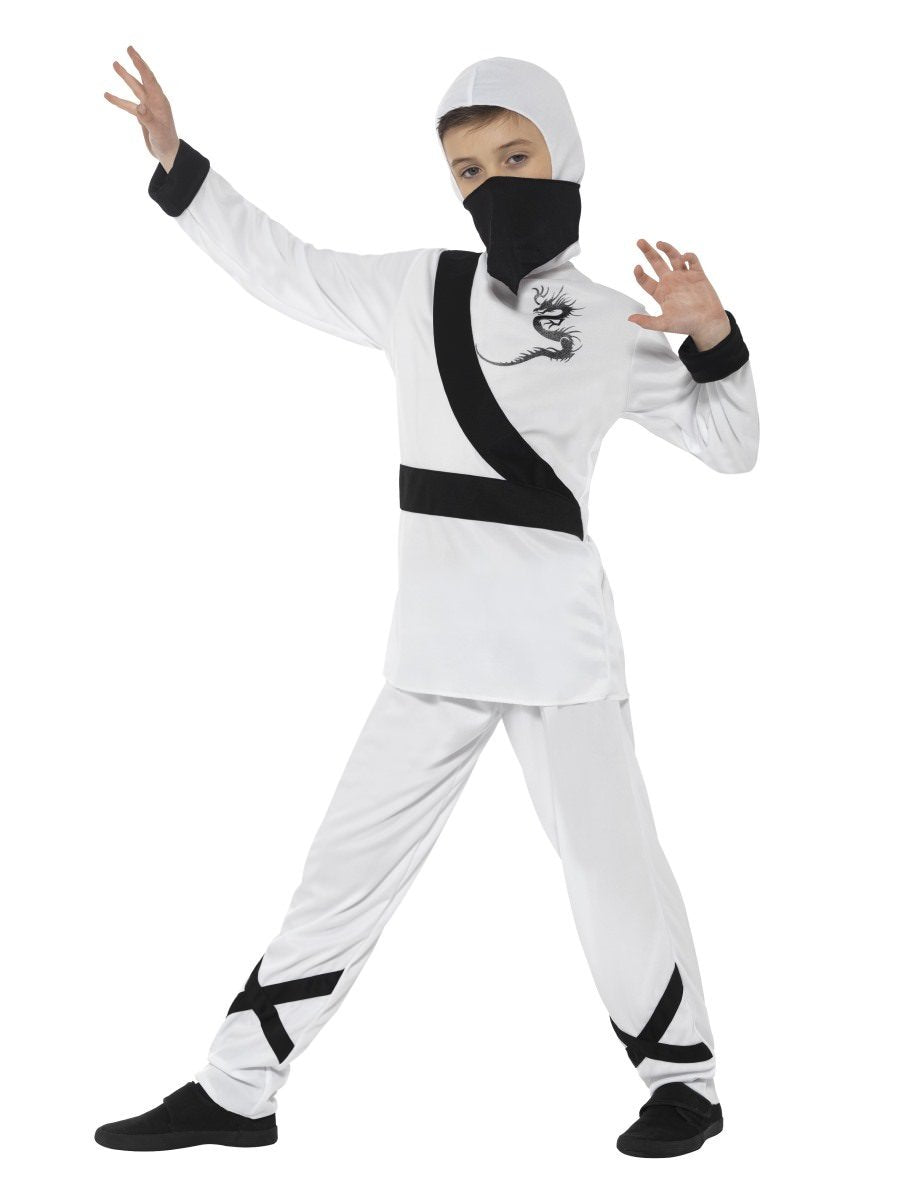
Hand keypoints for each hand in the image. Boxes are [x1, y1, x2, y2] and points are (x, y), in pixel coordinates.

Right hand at [103, 45, 179, 170]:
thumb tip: (139, 107)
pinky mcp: (142, 116)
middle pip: (142, 78)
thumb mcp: (157, 131)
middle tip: (128, 48)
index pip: (149, 78)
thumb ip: (148, 118)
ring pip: (134, 89)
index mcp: (159, 101)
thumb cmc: (165, 142)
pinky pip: (128, 105)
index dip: (140, 64)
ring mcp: (147, 107)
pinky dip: (118, 100)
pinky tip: (107, 95)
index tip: (131, 51)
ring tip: (115, 64)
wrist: (167, 153)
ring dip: (125, 77)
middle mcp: (154, 101)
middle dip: (135, 64)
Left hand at [628, 239, 730, 350]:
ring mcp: (684, 277)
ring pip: (673, 257)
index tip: (637, 267)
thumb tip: (630, 318)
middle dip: (648, 252)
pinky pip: (692, 260)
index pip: (646, 280)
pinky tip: (684, 257)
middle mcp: (671, 282)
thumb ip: (647, 321)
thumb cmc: (687, 324)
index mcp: (661, 293)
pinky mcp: (698, 275)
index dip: (639, 274)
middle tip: (640, 242)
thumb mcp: (664, 324)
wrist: (707, 323)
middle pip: (656, 263)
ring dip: (667, 248)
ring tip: (659, 243)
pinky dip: (688, 256)